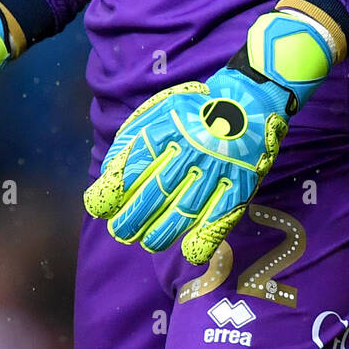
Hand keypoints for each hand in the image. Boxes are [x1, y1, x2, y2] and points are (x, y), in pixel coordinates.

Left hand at [83, 8, 334, 263]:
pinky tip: (189, 250)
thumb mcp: (159, 111)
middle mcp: (191, 149)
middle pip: (154, 194)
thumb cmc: (196, 110)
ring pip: (183, 211)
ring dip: (159, 233)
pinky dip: (204, 239)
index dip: (112, 190)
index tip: (99, 207)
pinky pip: (220, 218)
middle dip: (131, 220)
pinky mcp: (240, 184)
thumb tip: (109, 174)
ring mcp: (217, 169)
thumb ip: (133, 138)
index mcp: (168, 129)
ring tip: (148, 241)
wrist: (249, 98)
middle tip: (121, 231)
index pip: (133, 165)